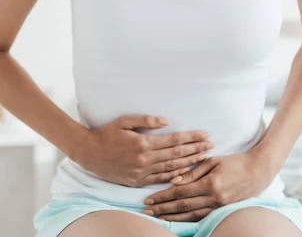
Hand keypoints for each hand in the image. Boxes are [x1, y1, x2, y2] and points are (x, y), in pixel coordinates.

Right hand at [72, 114, 214, 186]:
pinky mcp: (137, 181)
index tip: (205, 134)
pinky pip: (160, 180)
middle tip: (211, 145)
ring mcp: (141, 172)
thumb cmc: (107, 133)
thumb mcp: (124, 121)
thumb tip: (167, 121)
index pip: (173, 141)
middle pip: (176, 155)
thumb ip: (146, 120)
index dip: (191, 138)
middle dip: (196, 149)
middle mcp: (144, 159)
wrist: (89, 153)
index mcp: (143, 143)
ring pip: (171, 169)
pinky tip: (186, 173)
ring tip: (204, 157)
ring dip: (189, 163)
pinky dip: (174, 177)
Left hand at [142, 148, 271, 221]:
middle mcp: (213, 198)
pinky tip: (176, 221)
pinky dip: (186, 220)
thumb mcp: (213, 161)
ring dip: (172, 218)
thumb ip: (193, 171)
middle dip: (163, 209)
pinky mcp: (221, 210)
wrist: (257, 172)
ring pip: (190, 216)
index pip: (180, 192)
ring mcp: (218, 207)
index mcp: (210, 183)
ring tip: (157, 218)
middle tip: (147, 212)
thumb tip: (175, 180)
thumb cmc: (234, 162)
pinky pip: (201, 217)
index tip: (149, 199)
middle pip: (183, 207)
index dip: (163, 196)